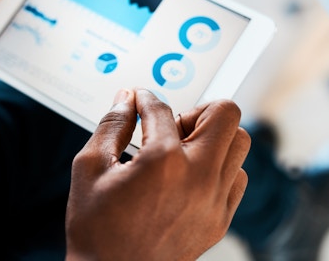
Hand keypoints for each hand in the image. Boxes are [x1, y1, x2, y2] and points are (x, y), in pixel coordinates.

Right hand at [65, 89, 249, 260]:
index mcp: (163, 161)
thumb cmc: (97, 229)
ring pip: (239, 145)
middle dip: (195, 110)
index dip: (145, 98)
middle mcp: (198, 177)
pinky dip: (219, 168)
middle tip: (170, 126)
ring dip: (212, 138)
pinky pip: (238, 179)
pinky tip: (190, 176)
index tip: (138, 100)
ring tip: (181, 152)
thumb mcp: (89, 168)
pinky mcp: (219, 221)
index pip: (162, 108)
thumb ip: (111, 126)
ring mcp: (214, 201)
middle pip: (225, 114)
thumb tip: (126, 99)